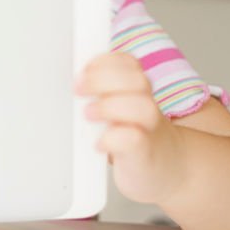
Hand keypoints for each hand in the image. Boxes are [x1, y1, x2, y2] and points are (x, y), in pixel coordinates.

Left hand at [76, 52, 185, 206]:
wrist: (165, 168)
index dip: (104, 62)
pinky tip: (98, 144)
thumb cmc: (131, 136)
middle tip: (78, 90)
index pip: (127, 62)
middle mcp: (146, 105)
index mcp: (137, 90)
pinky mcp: (143, 154)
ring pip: (142, 106)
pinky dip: (113, 139)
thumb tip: (64, 82)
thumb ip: (97, 93)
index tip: (82, 71)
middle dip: (103, 79)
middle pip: (136, 79)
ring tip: (88, 115)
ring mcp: (148, 129)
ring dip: (109, 106)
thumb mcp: (115, 108)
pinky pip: (134, 140)